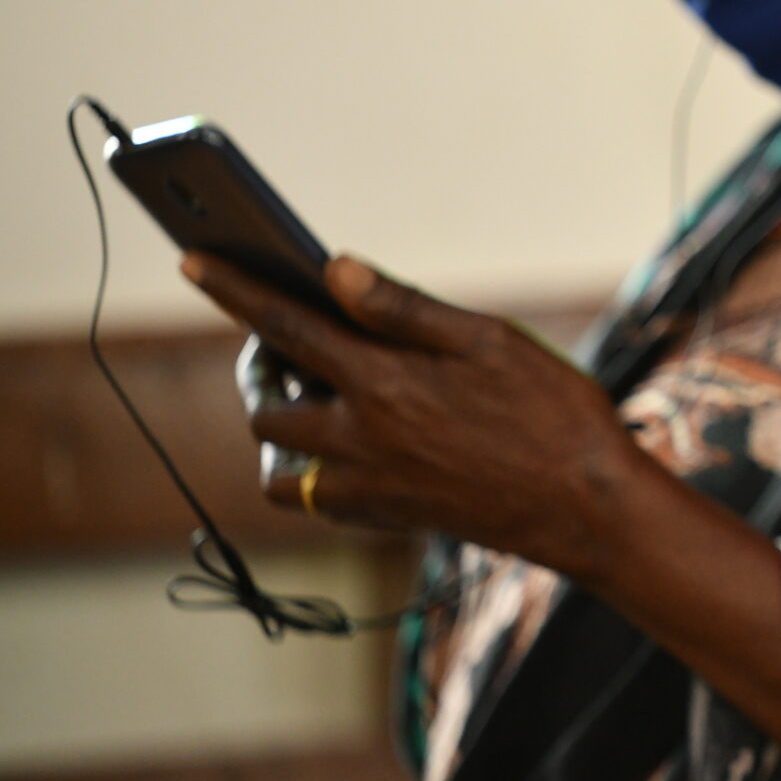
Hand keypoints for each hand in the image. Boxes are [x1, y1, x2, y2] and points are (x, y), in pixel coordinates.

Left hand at [185, 253, 642, 581]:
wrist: (586, 508)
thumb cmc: (552, 414)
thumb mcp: (490, 341)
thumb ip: (406, 308)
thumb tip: (336, 268)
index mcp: (383, 382)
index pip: (286, 326)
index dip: (235, 290)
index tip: (194, 262)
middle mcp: (360, 438)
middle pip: (268, 402)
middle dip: (263, 366)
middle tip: (291, 341)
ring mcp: (368, 485)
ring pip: (278, 464)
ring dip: (280, 427)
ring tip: (314, 399)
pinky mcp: (385, 517)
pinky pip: (314, 501)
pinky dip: (310, 473)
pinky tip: (348, 449)